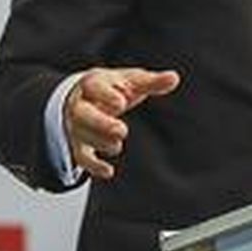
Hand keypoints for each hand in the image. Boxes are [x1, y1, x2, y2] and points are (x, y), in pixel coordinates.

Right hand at [64, 67, 179, 179]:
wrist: (83, 97)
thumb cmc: (112, 88)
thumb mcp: (131, 81)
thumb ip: (152, 81)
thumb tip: (174, 78)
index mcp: (93, 85)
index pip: (94, 86)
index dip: (106, 94)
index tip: (121, 102)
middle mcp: (80, 105)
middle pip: (83, 114)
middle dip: (100, 123)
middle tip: (121, 131)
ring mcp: (77, 125)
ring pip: (82, 135)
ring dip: (101, 142)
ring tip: (117, 146)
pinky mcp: (79, 143)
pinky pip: (81, 156)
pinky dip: (93, 166)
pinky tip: (108, 171)